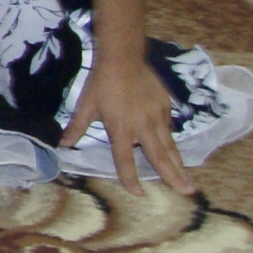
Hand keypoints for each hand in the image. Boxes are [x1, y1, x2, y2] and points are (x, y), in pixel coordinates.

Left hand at [73, 49, 192, 192]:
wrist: (123, 58)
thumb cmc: (101, 83)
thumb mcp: (85, 106)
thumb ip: (76, 127)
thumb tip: (62, 145)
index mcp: (121, 128)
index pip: (125, 159)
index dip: (130, 178)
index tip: (138, 194)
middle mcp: (142, 126)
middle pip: (159, 157)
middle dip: (174, 177)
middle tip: (187, 192)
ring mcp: (157, 117)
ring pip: (170, 146)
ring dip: (180, 164)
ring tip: (190, 181)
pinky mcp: (165, 107)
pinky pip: (169, 129)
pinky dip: (173, 142)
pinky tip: (177, 152)